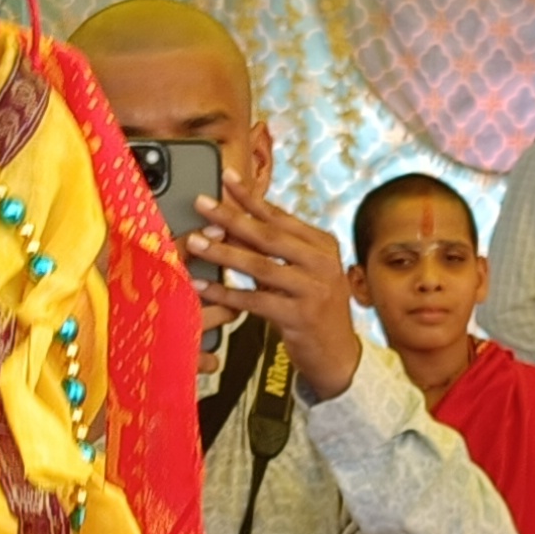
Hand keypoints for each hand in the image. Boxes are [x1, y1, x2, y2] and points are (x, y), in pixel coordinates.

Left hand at [186, 185, 363, 402]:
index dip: (251, 197)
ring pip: (260, 266)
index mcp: (323, 246)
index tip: (227, 178)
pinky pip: (255, 301)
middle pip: (269, 236)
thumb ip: (272, 251)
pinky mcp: (300, 316)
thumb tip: (231, 226)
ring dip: (223, 253)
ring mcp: (314, 289)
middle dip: (232, 218)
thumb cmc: (313, 310)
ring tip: (196, 242)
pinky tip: (203, 287)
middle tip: (202, 204)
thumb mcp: (300, 274)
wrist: (338, 355)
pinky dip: (226, 293)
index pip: (281, 216)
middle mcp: (322, 263)